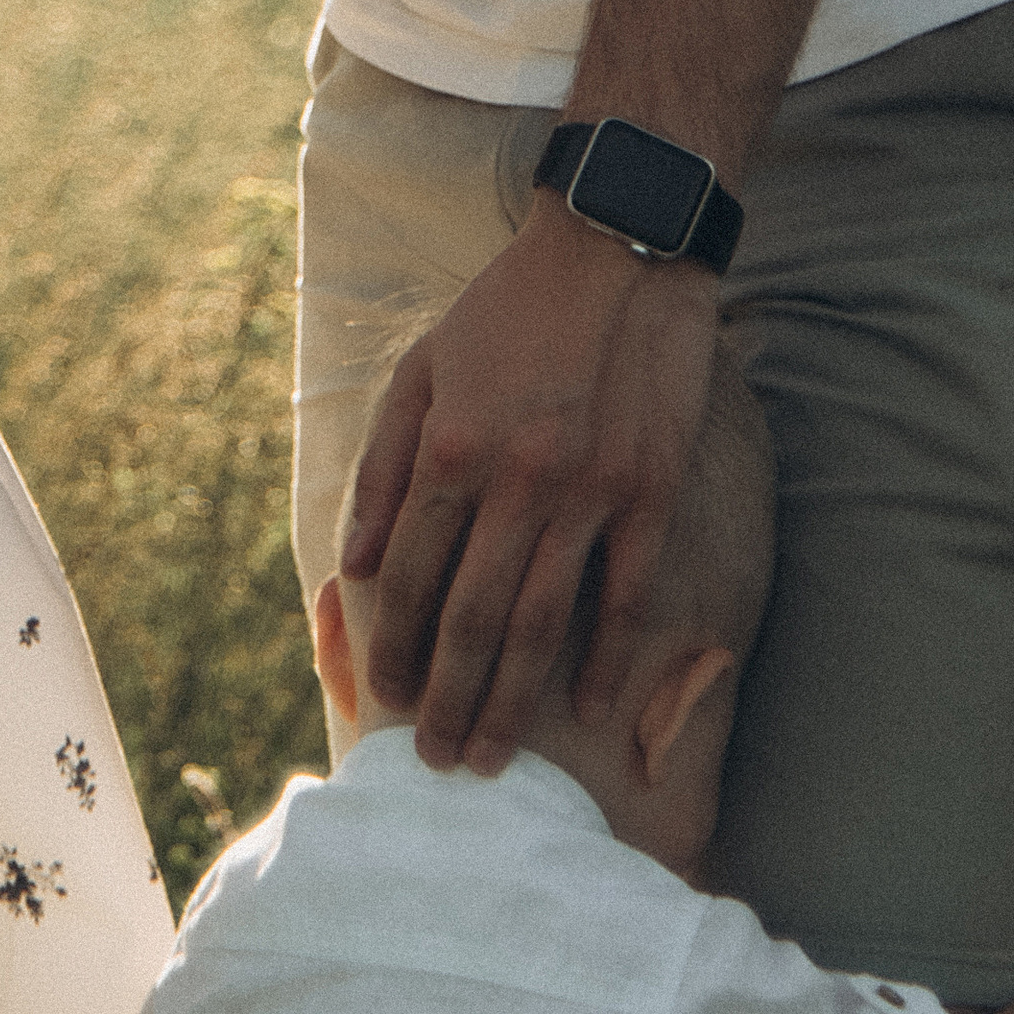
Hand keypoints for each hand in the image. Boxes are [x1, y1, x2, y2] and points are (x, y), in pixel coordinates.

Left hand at [340, 198, 719, 769]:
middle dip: (450, 698)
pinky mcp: (653, 492)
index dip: (397, 644)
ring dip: (514, 698)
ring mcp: (593, 491)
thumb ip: (386, 465)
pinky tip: (585, 706)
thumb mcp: (422, 367)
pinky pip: (627, 594)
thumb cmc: (507, 310)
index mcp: (454, 444)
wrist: (617, 252)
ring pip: (545, 622)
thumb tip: (360, 560)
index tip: (386, 695)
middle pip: (476, 616)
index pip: (415, 573)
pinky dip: (605, 656)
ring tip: (493, 755)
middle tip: (435, 762)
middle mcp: (519, 477)